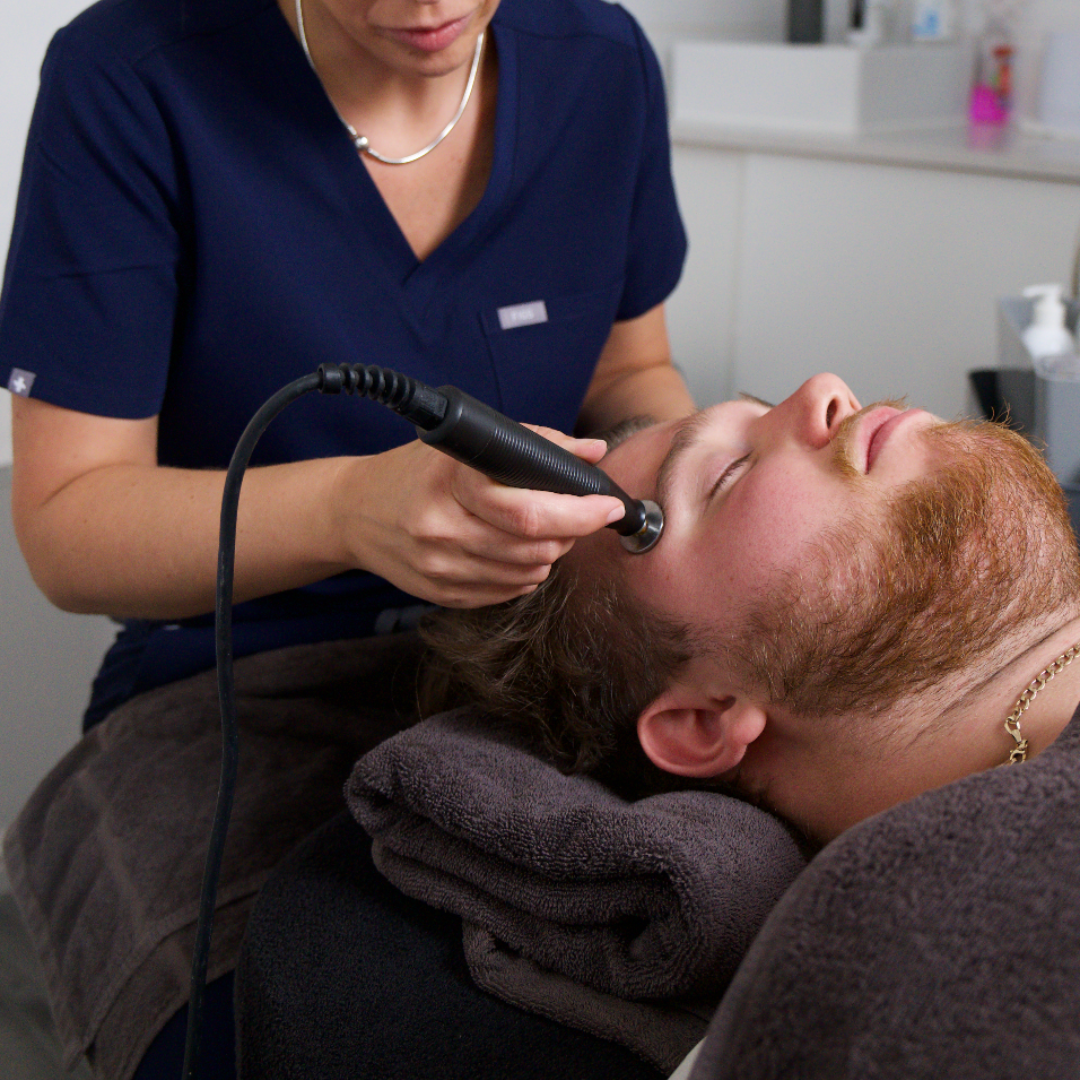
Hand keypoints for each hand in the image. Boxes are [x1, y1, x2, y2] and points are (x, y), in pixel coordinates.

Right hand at [338, 426, 624, 606]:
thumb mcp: (466, 446)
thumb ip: (533, 444)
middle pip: (534, 547)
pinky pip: (508, 592)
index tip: (607, 506)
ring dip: (550, 553)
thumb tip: (592, 451)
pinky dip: (525, 573)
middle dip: (570, 532)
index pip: (528, 511)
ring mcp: (440, 567)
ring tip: (542, 530)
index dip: (579, 513)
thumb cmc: (415, 472)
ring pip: (528, 574)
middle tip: (575, 514)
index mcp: (450, 482)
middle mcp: (441, 528)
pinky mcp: (442, 594)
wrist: (354, 512)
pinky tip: (514, 551)